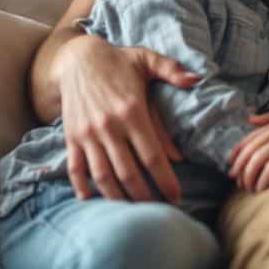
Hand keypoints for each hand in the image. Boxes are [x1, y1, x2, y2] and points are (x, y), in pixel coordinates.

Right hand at [55, 36, 199, 202]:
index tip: (176, 196)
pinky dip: (82, 187)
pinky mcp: (72, 137)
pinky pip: (76, 168)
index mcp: (132, 110)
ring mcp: (88, 133)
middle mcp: (109, 126)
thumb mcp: (147, 59)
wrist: (77, 57)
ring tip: (133, 211)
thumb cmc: (118, 61)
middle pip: (129, 172)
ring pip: (103, 176)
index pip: (152, 155)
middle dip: (145, 196)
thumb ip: (172, 70)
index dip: (165, 180)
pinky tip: (92, 200)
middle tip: (159, 210)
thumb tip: (196, 80)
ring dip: (118, 198)